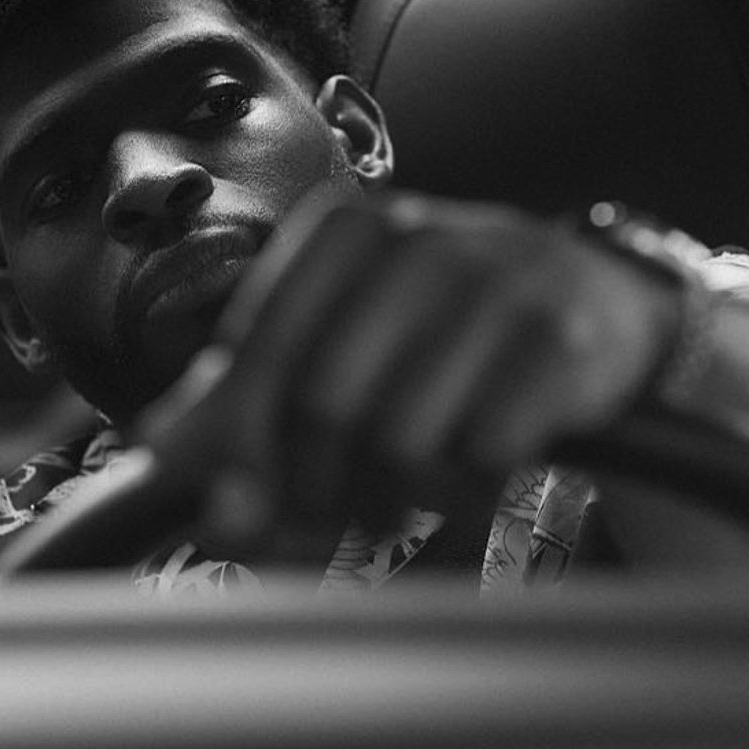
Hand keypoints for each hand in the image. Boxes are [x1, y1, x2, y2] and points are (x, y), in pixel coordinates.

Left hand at [138, 190, 683, 551]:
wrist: (597, 306)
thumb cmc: (443, 332)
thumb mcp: (343, 339)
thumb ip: (243, 400)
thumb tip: (152, 460)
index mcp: (345, 231)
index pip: (260, 355)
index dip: (246, 447)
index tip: (249, 493)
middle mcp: (418, 242)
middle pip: (324, 407)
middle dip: (316, 488)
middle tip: (330, 517)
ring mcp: (497, 286)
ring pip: (400, 441)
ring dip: (387, 504)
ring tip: (393, 505)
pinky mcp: (559, 344)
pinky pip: (481, 459)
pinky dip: (462, 498)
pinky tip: (464, 484)